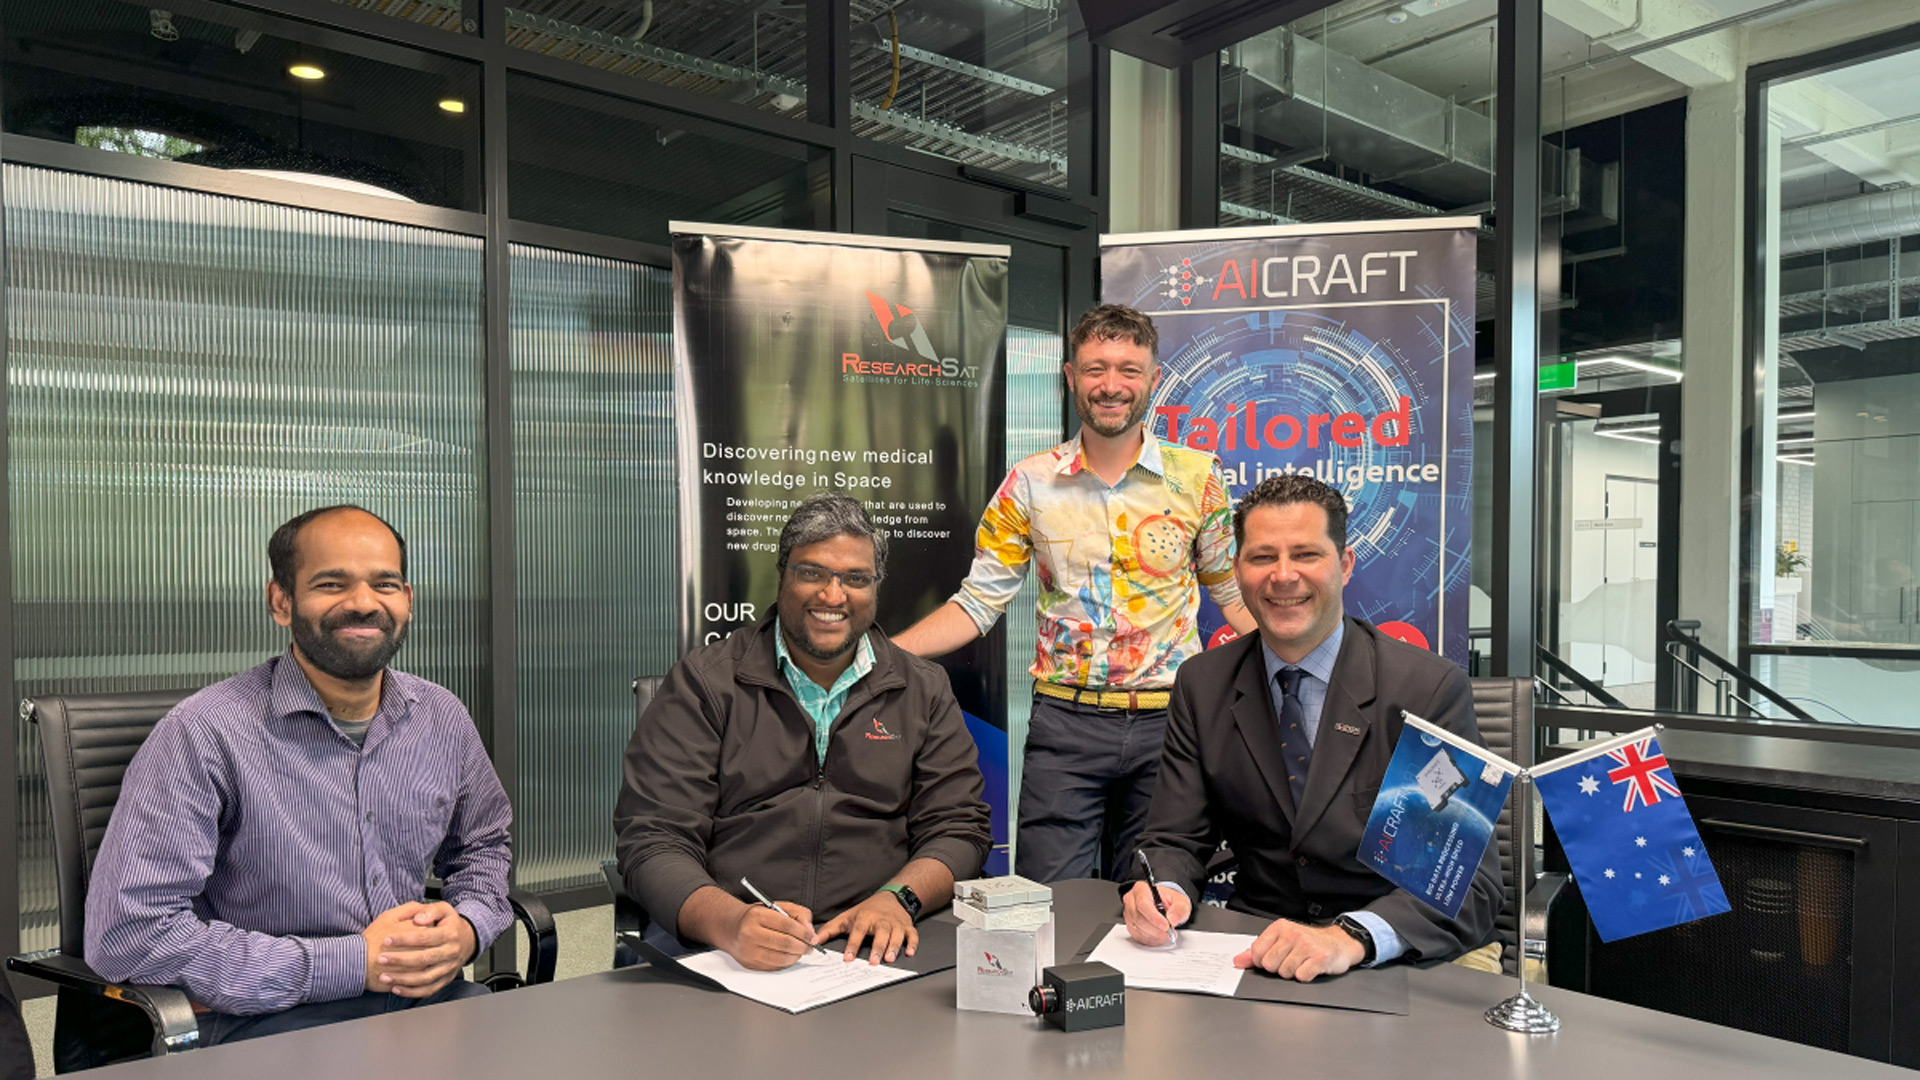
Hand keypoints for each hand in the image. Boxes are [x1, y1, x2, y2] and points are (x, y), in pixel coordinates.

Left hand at [365, 901, 474, 997]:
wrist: (467, 940)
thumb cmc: (449, 923)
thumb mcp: (444, 909)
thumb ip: (430, 910)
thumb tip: (418, 919)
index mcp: (450, 934)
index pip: (426, 937)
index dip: (405, 939)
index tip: (386, 939)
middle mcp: (451, 953)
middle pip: (424, 959)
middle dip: (400, 960)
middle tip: (380, 959)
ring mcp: (449, 968)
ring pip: (425, 978)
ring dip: (403, 979)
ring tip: (384, 977)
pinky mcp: (446, 980)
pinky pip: (429, 990)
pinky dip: (411, 992)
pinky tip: (396, 989)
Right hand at [727, 901, 815, 970]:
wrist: (732, 928)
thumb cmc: (757, 917)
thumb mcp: (777, 907)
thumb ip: (798, 914)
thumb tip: (810, 931)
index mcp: (757, 915)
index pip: (787, 925)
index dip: (804, 933)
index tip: (813, 938)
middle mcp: (750, 932)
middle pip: (785, 943)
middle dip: (803, 946)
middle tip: (810, 947)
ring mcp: (748, 950)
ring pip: (781, 957)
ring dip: (796, 956)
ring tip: (801, 951)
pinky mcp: (749, 963)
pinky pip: (774, 966)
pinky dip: (786, 963)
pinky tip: (790, 956)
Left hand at [817, 891, 916, 964]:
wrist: (892, 897)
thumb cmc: (868, 910)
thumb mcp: (847, 917)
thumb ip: (830, 929)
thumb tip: (815, 940)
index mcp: (865, 918)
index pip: (858, 931)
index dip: (853, 944)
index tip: (848, 958)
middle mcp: (881, 920)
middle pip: (880, 933)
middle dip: (877, 947)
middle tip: (873, 961)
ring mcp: (896, 924)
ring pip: (896, 935)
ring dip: (894, 947)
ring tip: (889, 959)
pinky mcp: (907, 927)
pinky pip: (912, 935)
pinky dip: (912, 944)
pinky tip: (910, 952)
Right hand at [1121, 881, 1190, 946]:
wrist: (1164, 905)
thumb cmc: (1169, 901)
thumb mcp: (1180, 901)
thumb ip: (1179, 909)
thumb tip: (1172, 920)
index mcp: (1142, 889)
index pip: (1143, 903)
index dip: (1154, 917)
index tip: (1166, 926)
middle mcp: (1132, 900)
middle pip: (1139, 918)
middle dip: (1156, 930)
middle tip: (1170, 933)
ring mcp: (1129, 913)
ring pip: (1138, 929)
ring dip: (1154, 936)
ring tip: (1166, 934)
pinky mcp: (1130, 925)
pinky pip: (1138, 936)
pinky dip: (1150, 940)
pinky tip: (1159, 937)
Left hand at [1232, 918, 1364, 982]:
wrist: (1339, 943)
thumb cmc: (1308, 943)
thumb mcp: (1282, 941)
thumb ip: (1257, 951)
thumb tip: (1237, 961)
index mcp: (1280, 927)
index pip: (1256, 952)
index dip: (1262, 962)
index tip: (1273, 959)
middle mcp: (1293, 933)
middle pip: (1269, 964)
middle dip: (1279, 968)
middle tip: (1292, 960)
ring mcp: (1307, 945)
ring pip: (1285, 972)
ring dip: (1293, 973)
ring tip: (1302, 963)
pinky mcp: (1320, 958)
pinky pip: (1301, 976)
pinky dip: (1305, 976)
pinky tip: (1311, 967)